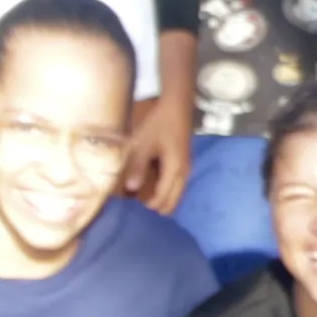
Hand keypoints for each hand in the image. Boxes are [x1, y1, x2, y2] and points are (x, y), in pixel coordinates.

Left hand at [117, 95, 194, 210]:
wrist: (177, 105)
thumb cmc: (159, 123)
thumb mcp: (144, 143)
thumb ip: (138, 166)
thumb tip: (131, 188)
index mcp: (175, 170)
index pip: (162, 196)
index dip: (149, 205)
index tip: (134, 210)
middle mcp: (184, 172)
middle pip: (174, 199)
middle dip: (159, 206)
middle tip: (142, 210)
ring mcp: (186, 167)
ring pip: (177, 192)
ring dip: (164, 199)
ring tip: (149, 204)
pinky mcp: (184, 161)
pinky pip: (177, 184)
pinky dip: (168, 190)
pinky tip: (157, 189)